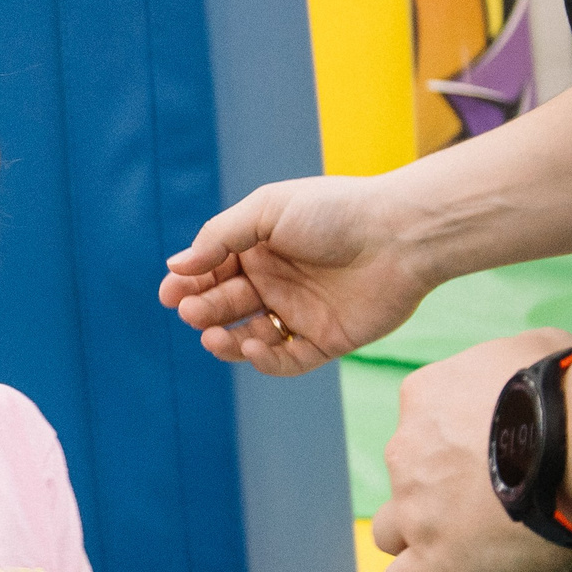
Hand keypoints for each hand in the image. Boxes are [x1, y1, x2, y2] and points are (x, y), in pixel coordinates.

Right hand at [160, 175, 436, 374]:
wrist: (401, 235)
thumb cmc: (335, 212)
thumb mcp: (266, 211)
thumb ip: (219, 238)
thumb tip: (175, 266)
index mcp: (259, 249)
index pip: (211, 272)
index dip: (187, 285)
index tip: (170, 294)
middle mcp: (276, 282)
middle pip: (225, 306)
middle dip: (202, 311)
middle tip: (192, 312)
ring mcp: (299, 313)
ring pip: (249, 338)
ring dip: (226, 342)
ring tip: (214, 338)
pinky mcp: (326, 340)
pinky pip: (287, 360)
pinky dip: (265, 360)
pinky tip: (253, 347)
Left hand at [372, 329, 571, 571]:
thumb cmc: (568, 389)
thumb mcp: (535, 348)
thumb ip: (514, 363)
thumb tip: (535, 372)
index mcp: (423, 396)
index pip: (422, 427)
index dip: (454, 449)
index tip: (497, 458)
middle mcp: (407, 450)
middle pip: (405, 480)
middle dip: (434, 494)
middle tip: (488, 503)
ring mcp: (415, 505)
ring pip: (392, 532)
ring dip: (422, 538)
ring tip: (472, 545)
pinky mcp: (436, 553)